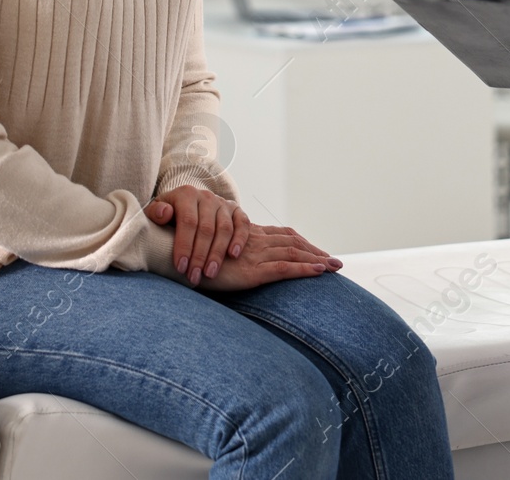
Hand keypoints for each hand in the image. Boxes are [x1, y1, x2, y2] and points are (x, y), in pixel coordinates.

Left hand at [143, 185, 250, 285]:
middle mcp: (207, 196)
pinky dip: (240, 239)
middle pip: (206, 228)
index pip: (188, 221)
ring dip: (218, 253)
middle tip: (194, 277)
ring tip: (210, 273)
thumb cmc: (168, 214)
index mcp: (186, 194)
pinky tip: (233, 255)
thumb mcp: (155, 212)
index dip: (184, 246)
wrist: (185, 204)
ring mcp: (223, 203)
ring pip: (225, 229)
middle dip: (200, 256)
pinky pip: (243, 224)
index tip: (180, 267)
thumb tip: (164, 213)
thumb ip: (155, 213)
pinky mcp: (236, 209)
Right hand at [203, 223, 344, 291]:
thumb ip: (228, 252)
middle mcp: (255, 241)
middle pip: (294, 243)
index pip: (283, 236)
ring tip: (335, 268)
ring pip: (294, 253)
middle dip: (316, 252)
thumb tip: (234, 258)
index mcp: (248, 236)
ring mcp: (254, 255)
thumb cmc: (189, 255)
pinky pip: (284, 268)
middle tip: (335, 262)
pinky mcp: (251, 271)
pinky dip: (304, 269)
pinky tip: (320, 272)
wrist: (174, 255)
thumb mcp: (214, 253)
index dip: (303, 243)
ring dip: (317, 260)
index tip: (318, 253)